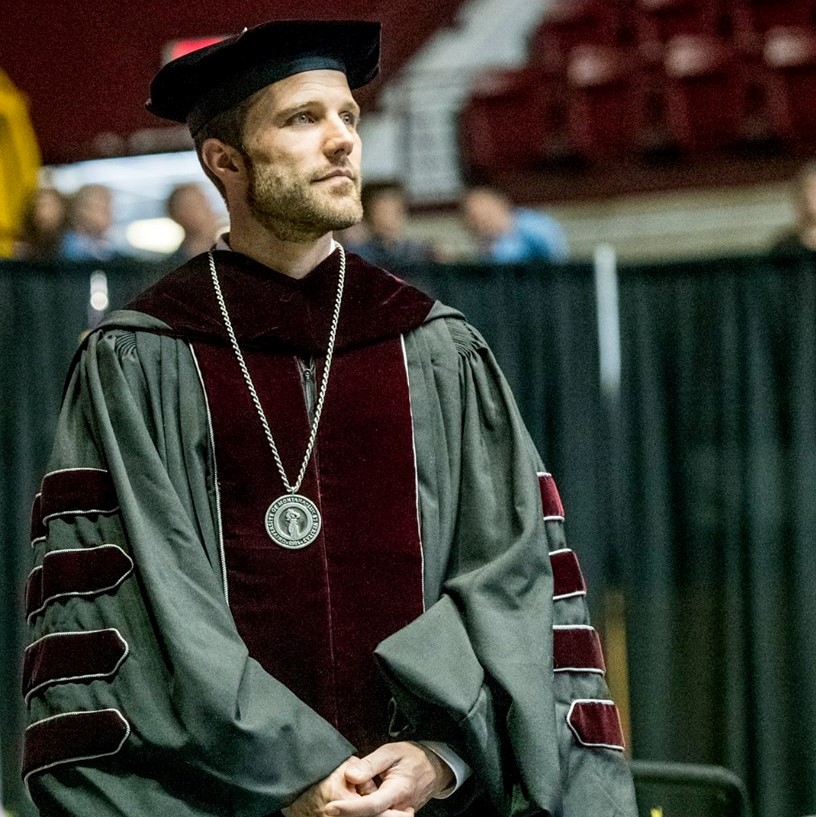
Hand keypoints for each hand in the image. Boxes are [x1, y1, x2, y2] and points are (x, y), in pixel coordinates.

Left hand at [324, 741, 454, 816]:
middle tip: (336, 803)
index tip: (331, 807)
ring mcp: (398, 815)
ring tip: (350, 797)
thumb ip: (370, 763)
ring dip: (358, 811)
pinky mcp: (395, 816)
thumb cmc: (413, 757)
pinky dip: (366, 812)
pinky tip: (358, 802)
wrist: (434, 768)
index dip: (350, 808)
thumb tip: (350, 775)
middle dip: (351, 812)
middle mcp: (399, 809)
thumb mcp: (392, 751)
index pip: (371, 806)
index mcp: (398, 791)